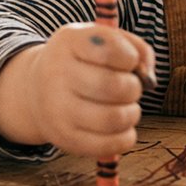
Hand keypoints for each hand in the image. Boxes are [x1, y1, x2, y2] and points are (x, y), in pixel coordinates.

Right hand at [0, 22, 153, 156]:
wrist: (36, 89)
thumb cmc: (82, 62)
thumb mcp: (102, 40)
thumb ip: (134, 48)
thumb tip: (148, 78)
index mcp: (69, 41)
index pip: (110, 49)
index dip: (130, 57)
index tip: (127, 61)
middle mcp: (57, 74)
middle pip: (114, 86)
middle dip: (134, 87)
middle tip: (129, 87)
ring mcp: (58, 109)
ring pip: (114, 118)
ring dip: (132, 113)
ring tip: (126, 107)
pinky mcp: (65, 138)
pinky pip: (109, 145)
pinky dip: (125, 136)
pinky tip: (121, 126)